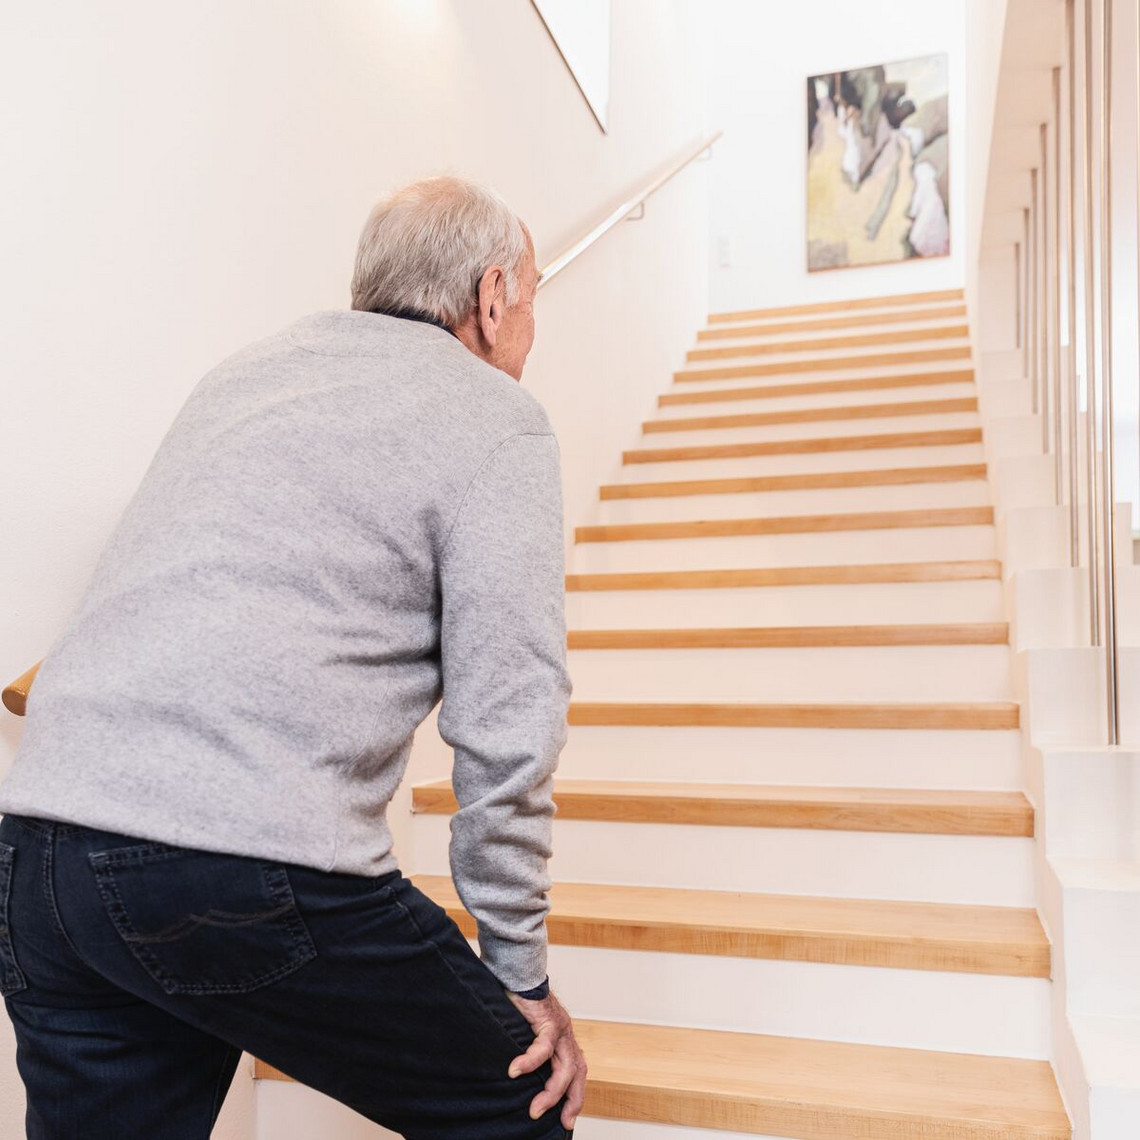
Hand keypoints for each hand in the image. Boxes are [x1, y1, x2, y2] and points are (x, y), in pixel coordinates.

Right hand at [505, 987, 586, 1130]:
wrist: (517, 969)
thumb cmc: (518, 1000)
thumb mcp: (525, 1031)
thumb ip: (527, 1049)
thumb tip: (512, 1074)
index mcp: (562, 1038)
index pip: (576, 1070)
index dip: (574, 1095)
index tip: (567, 1119)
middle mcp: (565, 1034)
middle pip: (577, 1072)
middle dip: (570, 1100)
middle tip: (562, 1122)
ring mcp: (559, 1027)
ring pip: (564, 1065)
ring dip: (551, 1091)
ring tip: (535, 1108)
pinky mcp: (547, 1018)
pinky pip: (544, 1045)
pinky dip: (530, 1061)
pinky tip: (515, 1071)